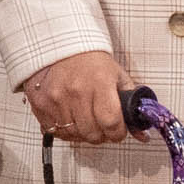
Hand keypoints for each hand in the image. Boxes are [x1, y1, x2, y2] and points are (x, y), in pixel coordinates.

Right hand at [17, 49, 132, 149]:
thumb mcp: (118, 77)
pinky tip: (70, 117)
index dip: (117, 133)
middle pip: (92, 134)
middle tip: (102, 125)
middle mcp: (76, 92)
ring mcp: (56, 100)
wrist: (60, 47)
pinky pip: (56, 131)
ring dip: (83, 133)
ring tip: (85, 118)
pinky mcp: (41, 105)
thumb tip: (142, 135)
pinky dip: (65, 130)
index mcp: (100, 83)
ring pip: (74, 135)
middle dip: (102, 134)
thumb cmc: (91, 62)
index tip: (118, 131)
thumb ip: (131, 105)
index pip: (111, 123)